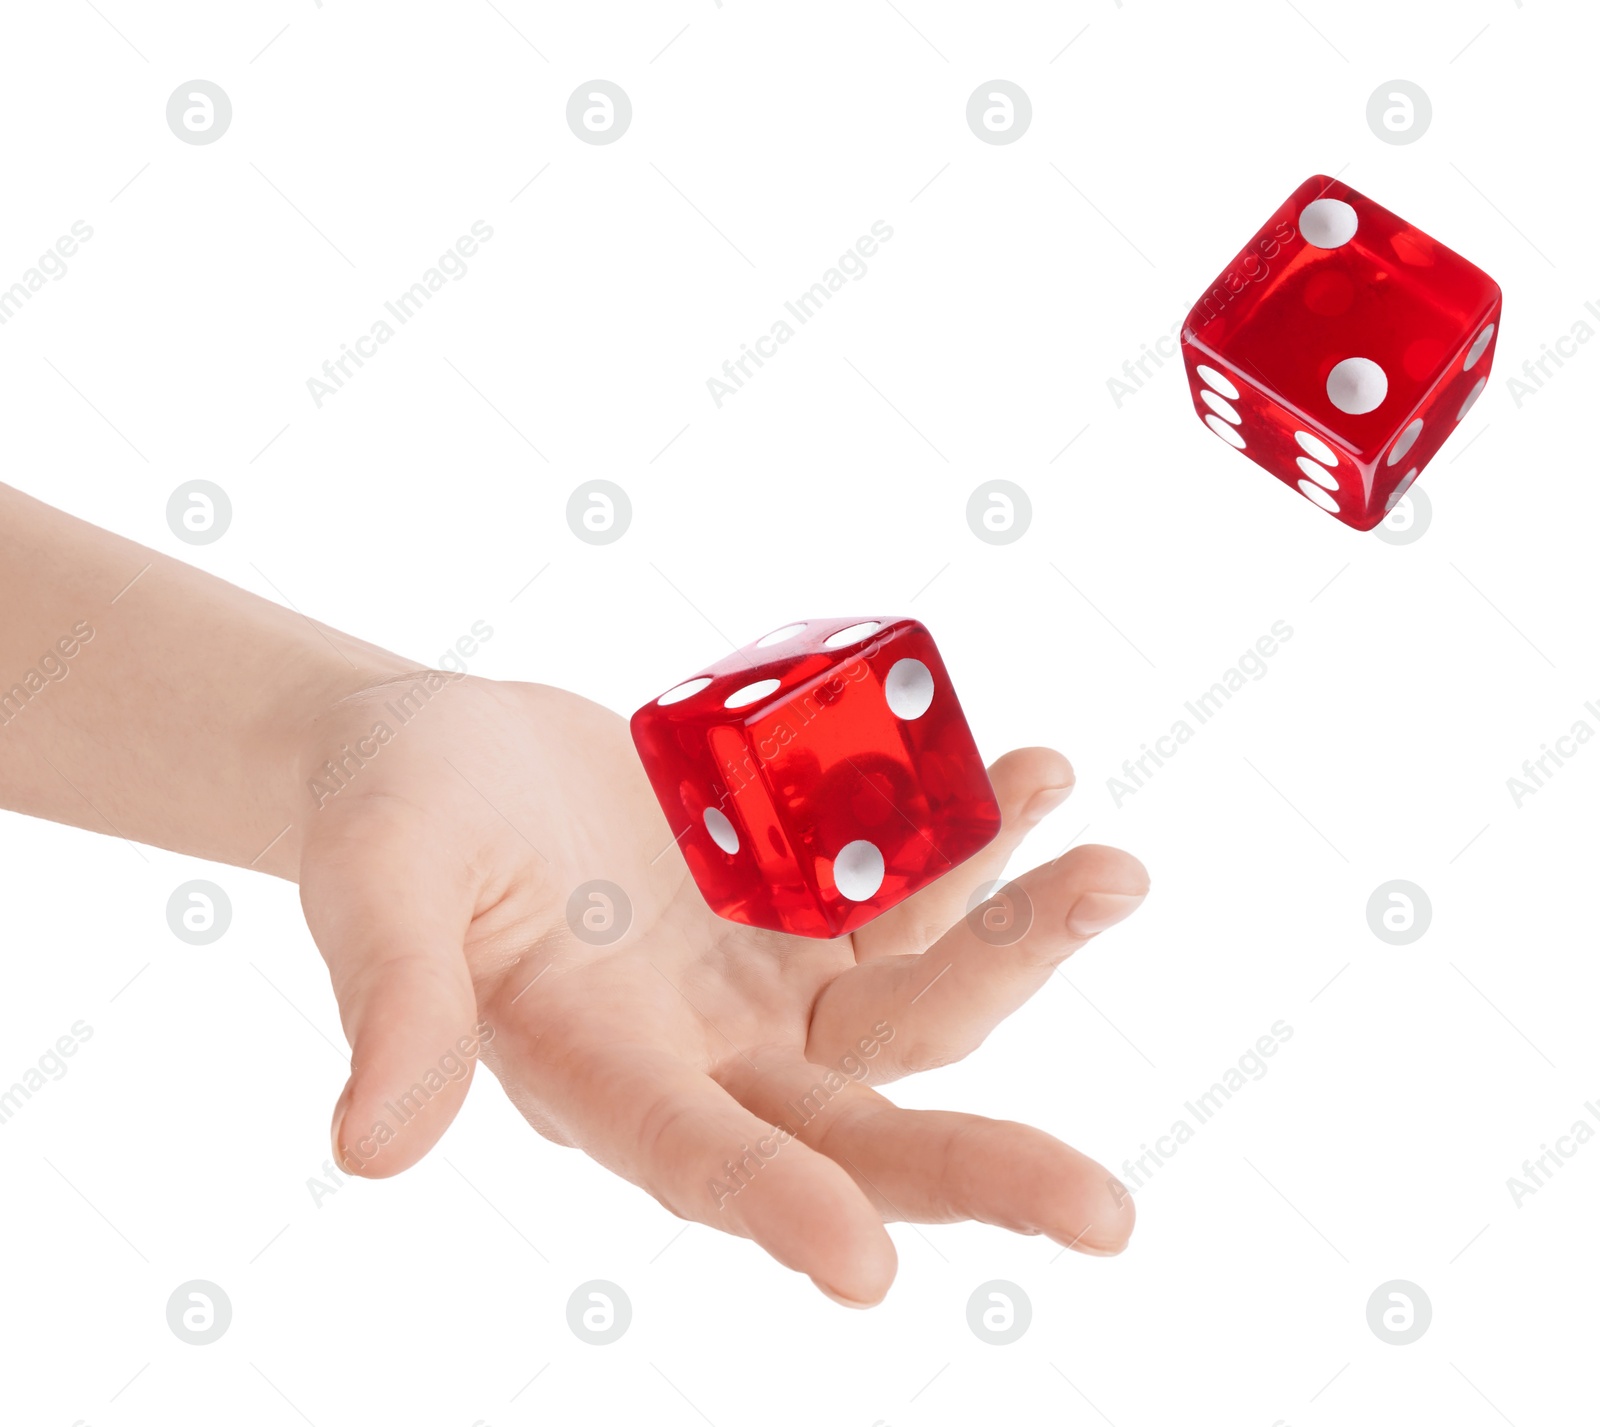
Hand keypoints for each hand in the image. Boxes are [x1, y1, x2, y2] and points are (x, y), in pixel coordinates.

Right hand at [298, 673, 1149, 1306]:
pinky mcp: (803, 908)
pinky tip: (1032, 784)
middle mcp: (705, 1057)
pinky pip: (912, 891)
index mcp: (597, 1075)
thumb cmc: (391, 815)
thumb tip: (370, 1147)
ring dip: (1018, 945)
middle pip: (855, 1125)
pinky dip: (980, 849)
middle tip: (1106, 1214)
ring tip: (1113, 871)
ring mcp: (769, 984)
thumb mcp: (380, 882)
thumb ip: (395, 1000)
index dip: (773, 1209)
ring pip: (918, 1001)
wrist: (454, 751)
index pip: (691, 1158)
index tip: (866, 1271)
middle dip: (980, 1168)